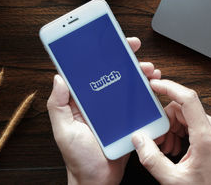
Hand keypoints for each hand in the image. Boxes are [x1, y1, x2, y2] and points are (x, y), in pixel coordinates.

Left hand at [47, 37, 160, 184]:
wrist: (99, 180)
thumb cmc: (79, 159)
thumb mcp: (64, 132)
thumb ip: (57, 106)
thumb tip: (59, 78)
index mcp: (82, 101)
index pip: (90, 70)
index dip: (99, 53)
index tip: (109, 40)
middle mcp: (99, 101)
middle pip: (112, 72)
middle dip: (125, 57)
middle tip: (134, 49)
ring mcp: (114, 109)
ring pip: (128, 84)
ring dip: (139, 73)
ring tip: (148, 69)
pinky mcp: (128, 119)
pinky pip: (138, 101)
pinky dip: (147, 92)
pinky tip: (153, 87)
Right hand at [132, 79, 210, 184]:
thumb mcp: (173, 180)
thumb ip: (152, 159)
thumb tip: (139, 140)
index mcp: (206, 136)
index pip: (187, 99)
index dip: (169, 87)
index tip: (155, 85)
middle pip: (183, 109)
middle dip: (166, 121)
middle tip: (157, 139)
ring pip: (187, 115)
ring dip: (172, 128)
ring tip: (167, 148)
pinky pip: (194, 123)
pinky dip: (181, 132)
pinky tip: (176, 148)